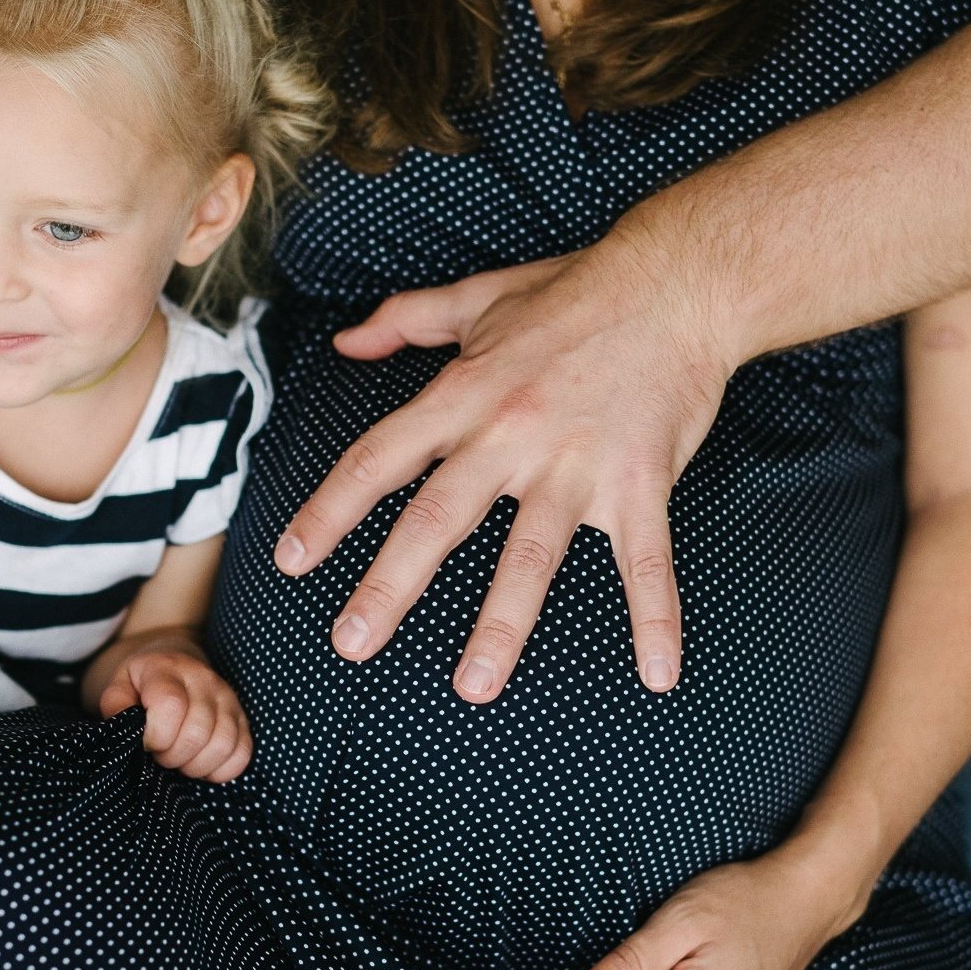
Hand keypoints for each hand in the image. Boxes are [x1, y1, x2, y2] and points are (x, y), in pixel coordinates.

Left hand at [99, 650, 252, 782]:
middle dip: (172, 757)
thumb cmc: (142, 684)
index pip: (171, 706)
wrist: (175, 665)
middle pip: (197, 732)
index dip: (156, 736)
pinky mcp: (243, 718)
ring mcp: (227, 698)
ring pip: (223, 745)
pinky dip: (220, 770)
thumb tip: (127, 730)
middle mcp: (204, 680)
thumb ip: (115, 705)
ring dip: (196, 766)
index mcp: (168, 669)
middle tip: (160, 755)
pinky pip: (242, 754)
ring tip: (179, 761)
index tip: (147, 743)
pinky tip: (201, 764)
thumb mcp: (119, 686)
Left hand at [272, 231, 735, 703]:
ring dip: (501, 625)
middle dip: (390, 585)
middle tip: (351, 643)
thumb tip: (346, 340)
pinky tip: (657, 674)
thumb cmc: (577, 290)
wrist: (677, 283)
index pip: (379, 458)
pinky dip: (656, 618)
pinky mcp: (639, 483)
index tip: (293, 560)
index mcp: (464, 395)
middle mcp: (510, 435)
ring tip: (474, 685)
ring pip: (531, 555)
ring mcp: (577, 464)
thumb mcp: (479, 296)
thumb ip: (406, 320)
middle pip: (437, 520)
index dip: (331, 510)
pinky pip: (648, 561)